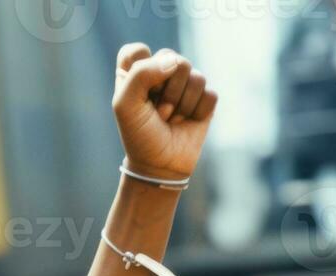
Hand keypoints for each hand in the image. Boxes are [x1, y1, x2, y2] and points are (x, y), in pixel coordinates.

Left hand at [112, 44, 217, 181]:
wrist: (159, 165)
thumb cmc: (138, 135)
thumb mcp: (125, 105)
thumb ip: (140, 74)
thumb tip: (173, 62)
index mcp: (135, 73)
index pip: (136, 51)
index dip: (138, 67)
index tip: (137, 90)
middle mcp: (161, 73)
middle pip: (172, 57)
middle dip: (165, 91)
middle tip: (157, 113)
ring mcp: (185, 84)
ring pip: (195, 75)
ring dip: (181, 104)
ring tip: (170, 119)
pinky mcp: (204, 98)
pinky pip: (209, 93)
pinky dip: (197, 112)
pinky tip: (186, 122)